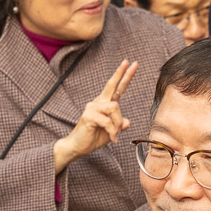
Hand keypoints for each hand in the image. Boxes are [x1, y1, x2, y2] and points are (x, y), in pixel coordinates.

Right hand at [52, 58, 138, 173]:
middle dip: (122, 74)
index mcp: (104, 104)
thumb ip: (119, 126)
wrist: (77, 147)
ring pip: (115, 108)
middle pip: (112, 85)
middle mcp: (98, 103)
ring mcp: (92, 108)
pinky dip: (113, 132)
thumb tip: (127, 122)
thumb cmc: (93, 138)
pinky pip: (108, 122)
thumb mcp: (111, 132)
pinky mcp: (89, 116)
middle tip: (134, 63)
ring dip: (118, 124)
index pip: (116, 88)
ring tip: (115, 135)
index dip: (124, 76)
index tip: (132, 64)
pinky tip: (112, 139)